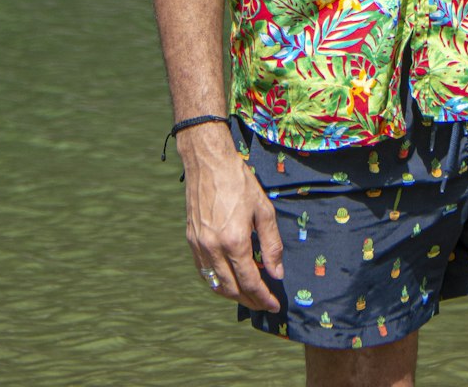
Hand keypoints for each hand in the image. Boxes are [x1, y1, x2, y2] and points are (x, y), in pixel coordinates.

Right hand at [179, 131, 284, 311]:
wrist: (208, 162)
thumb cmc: (239, 181)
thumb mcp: (264, 209)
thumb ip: (271, 244)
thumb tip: (276, 273)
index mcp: (234, 241)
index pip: (250, 282)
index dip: (263, 297)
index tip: (274, 305)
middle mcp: (214, 248)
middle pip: (231, 289)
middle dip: (249, 300)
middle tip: (263, 303)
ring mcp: (200, 246)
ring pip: (215, 284)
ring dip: (232, 295)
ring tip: (248, 294)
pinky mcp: (191, 241)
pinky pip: (204, 272)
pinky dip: (217, 282)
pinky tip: (228, 279)